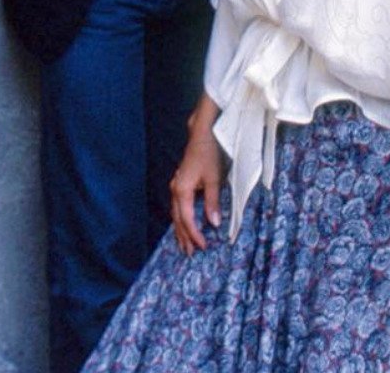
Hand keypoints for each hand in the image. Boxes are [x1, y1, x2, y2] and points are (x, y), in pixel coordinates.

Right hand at [170, 105, 225, 255]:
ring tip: (184, 245)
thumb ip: (212, 202)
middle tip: (189, 253)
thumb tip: (213, 223)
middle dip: (183, 236)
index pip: (187, 219)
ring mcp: (176, 185)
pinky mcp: (180, 183)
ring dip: (180, 229)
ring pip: (175, 213)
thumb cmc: (208, 155)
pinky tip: (183, 224)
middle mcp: (175, 189)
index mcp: (182, 190)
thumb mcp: (214, 179)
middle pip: (177, 218)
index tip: (203, 246)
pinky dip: (181, 219)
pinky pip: (177, 206)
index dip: (194, 234)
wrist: (201, 135)